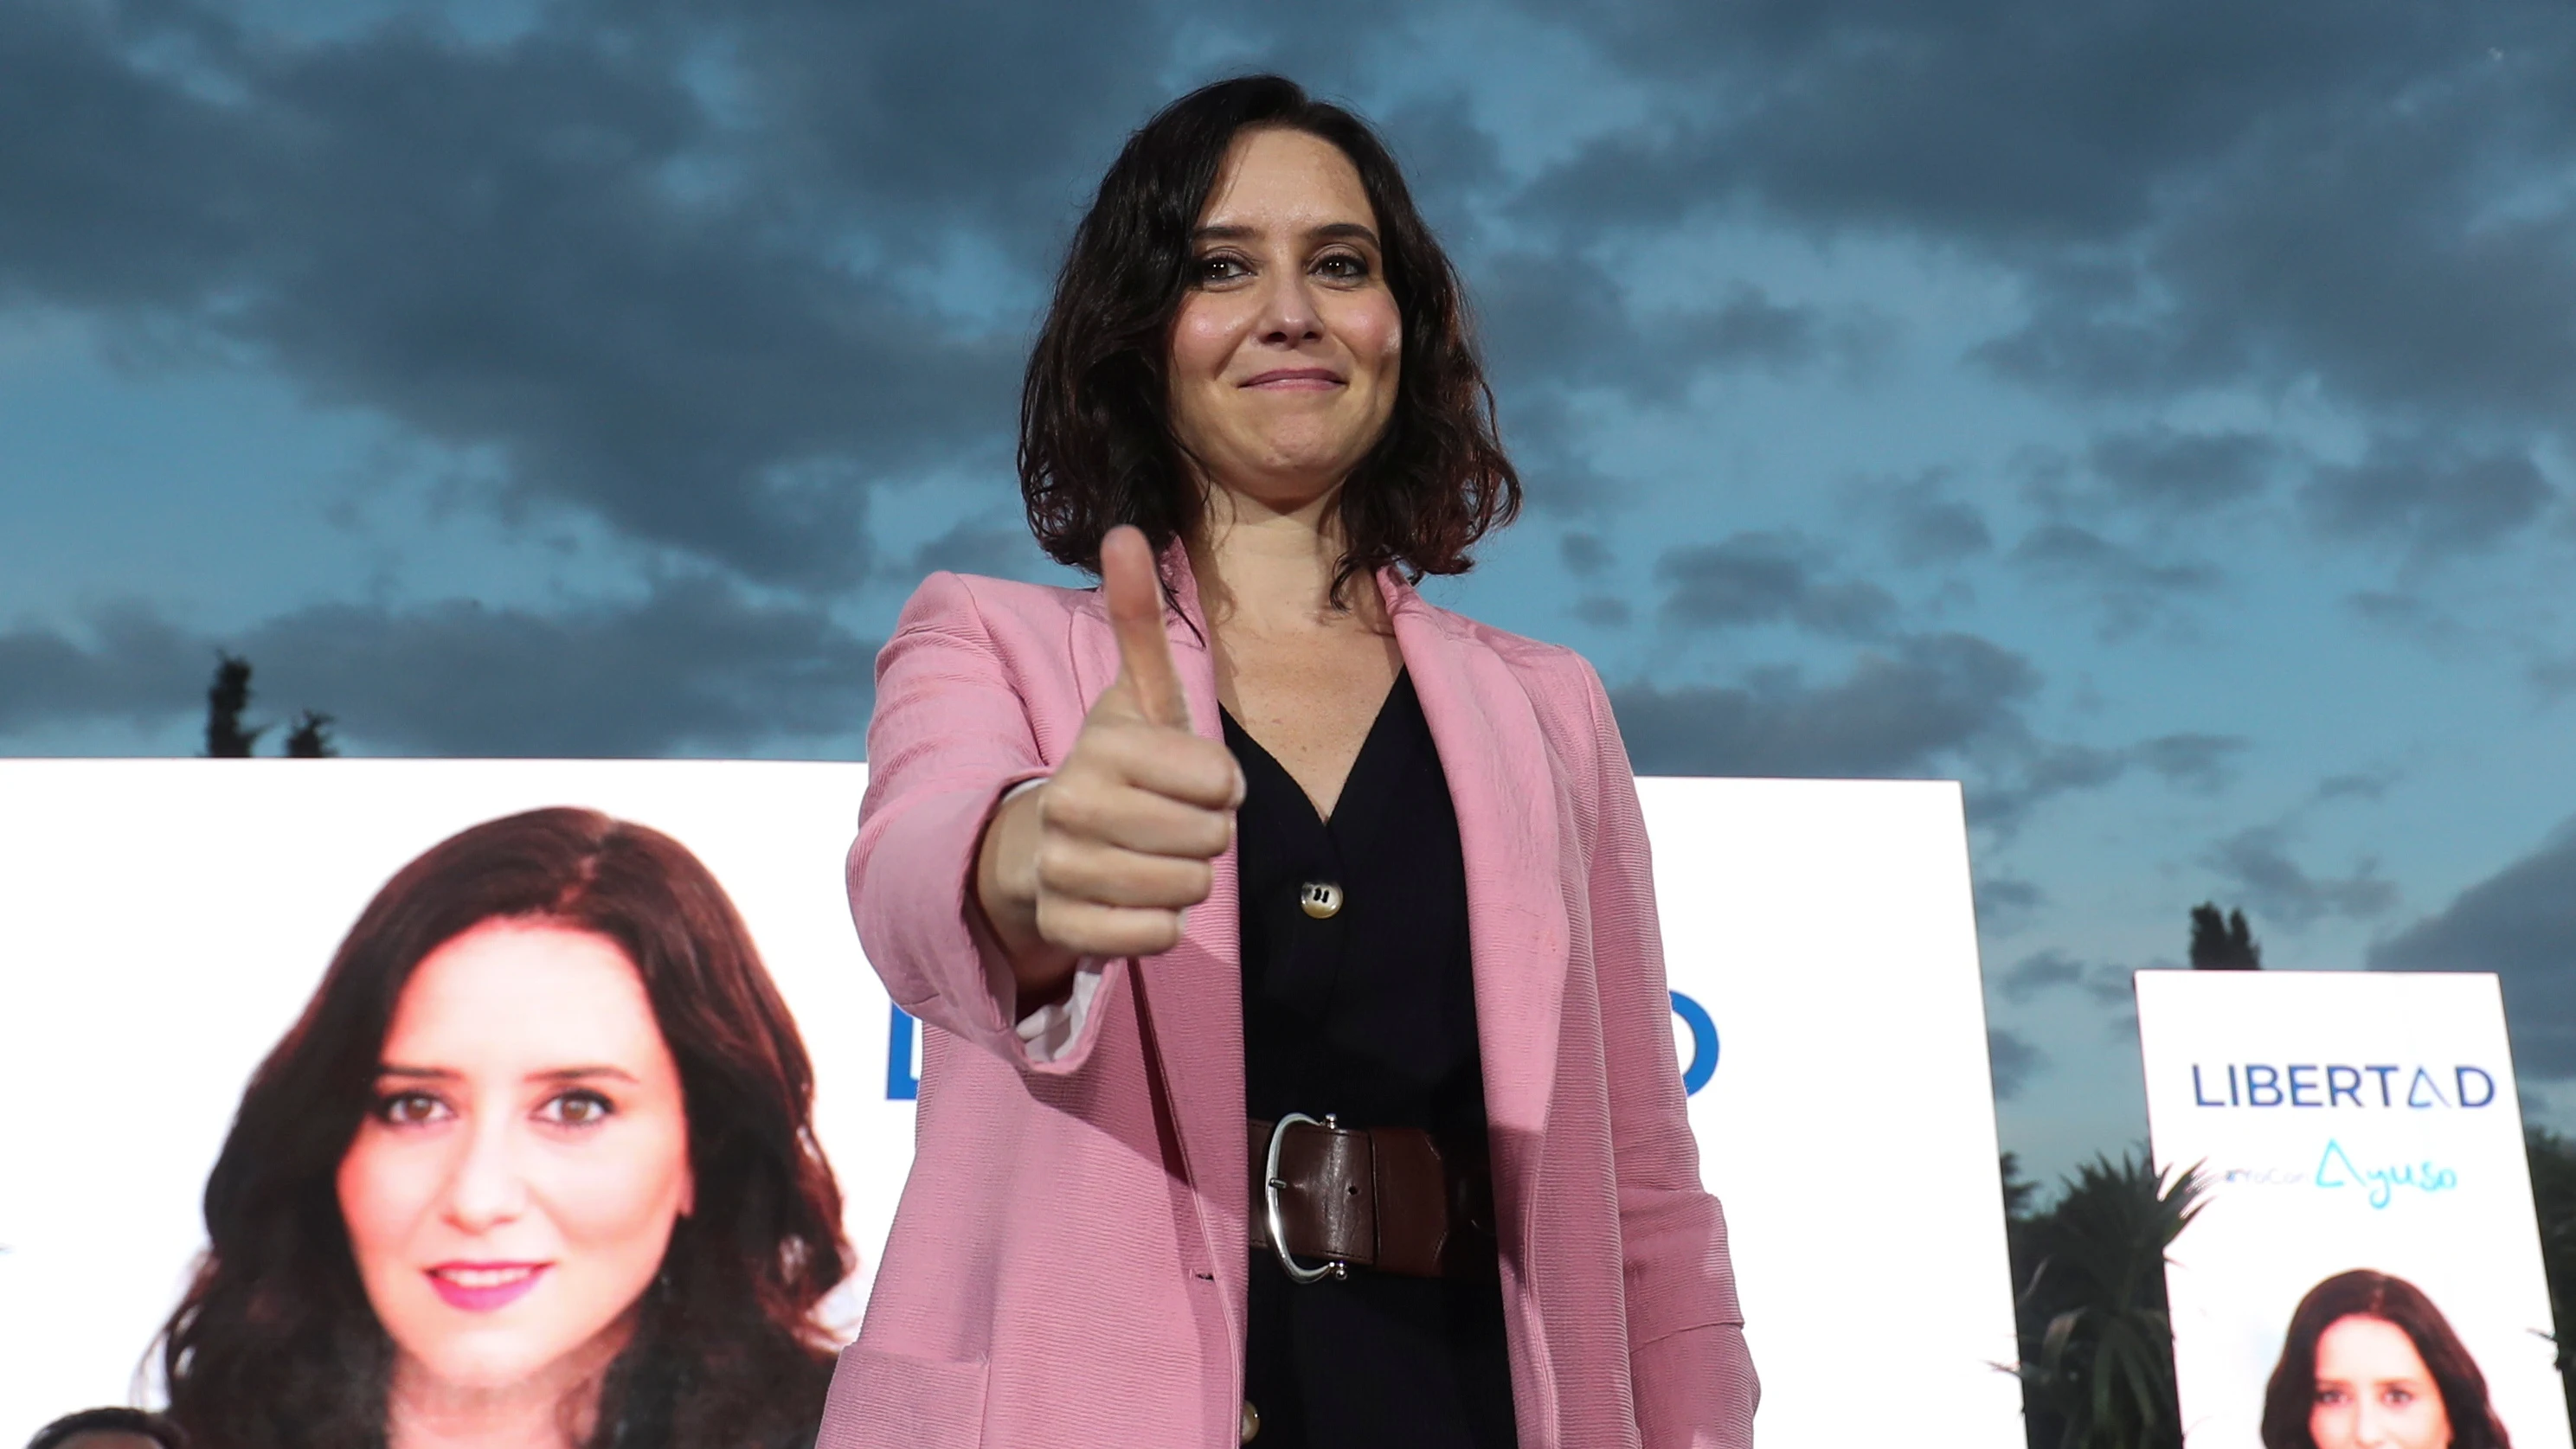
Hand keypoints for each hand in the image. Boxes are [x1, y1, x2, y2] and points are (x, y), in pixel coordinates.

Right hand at [975, 526, 1242, 999]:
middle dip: (1208, 834)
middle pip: (1210, 839)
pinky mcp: (1066, 928)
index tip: (1193, 777)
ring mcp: (1064, 871)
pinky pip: (1158, 937)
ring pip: (1189, 889)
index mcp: (1103, 746)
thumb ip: (1139, 618)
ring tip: (1152, 856)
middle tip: (1172, 821)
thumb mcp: (1137, 693)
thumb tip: (1126, 527)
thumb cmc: (1116, 763)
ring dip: (1187, 877)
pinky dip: (1161, 924)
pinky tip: (1133, 899)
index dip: (1222, 784)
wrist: (1042, 843)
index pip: (1221, 780)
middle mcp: (1075, 806)